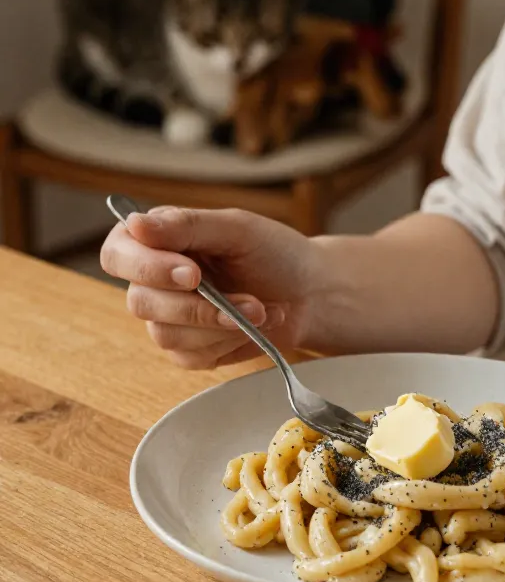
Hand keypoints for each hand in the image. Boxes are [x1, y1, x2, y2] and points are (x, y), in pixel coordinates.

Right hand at [100, 207, 323, 369]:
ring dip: (220, 326)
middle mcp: (155, 280)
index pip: (118, 253)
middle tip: (246, 300)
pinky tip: (252, 327)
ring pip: (165, 334)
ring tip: (260, 310)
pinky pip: (190, 358)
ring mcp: (169, 318)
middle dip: (198, 305)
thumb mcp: (236, 229)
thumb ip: (186, 225)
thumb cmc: (274, 253)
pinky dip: (228, 344)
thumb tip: (134, 223)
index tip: (192, 273)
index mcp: (158, 241)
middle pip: (140, 302)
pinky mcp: (189, 350)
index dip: (146, 267)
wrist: (310, 294)